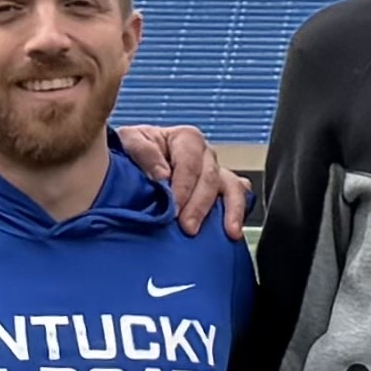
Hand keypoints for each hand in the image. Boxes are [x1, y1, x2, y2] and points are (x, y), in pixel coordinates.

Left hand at [117, 121, 250, 238]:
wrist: (134, 163)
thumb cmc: (134, 150)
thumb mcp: (130, 141)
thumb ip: (144, 152)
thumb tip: (162, 174)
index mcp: (186, 139)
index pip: (190, 163)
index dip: (184, 187)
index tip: (174, 208)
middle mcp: (206, 155)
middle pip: (210, 178)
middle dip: (200, 205)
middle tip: (189, 228)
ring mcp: (217, 172)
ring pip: (232, 187)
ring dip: (231, 210)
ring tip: (230, 231)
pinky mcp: (221, 190)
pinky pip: (239, 197)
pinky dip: (240, 211)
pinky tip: (235, 228)